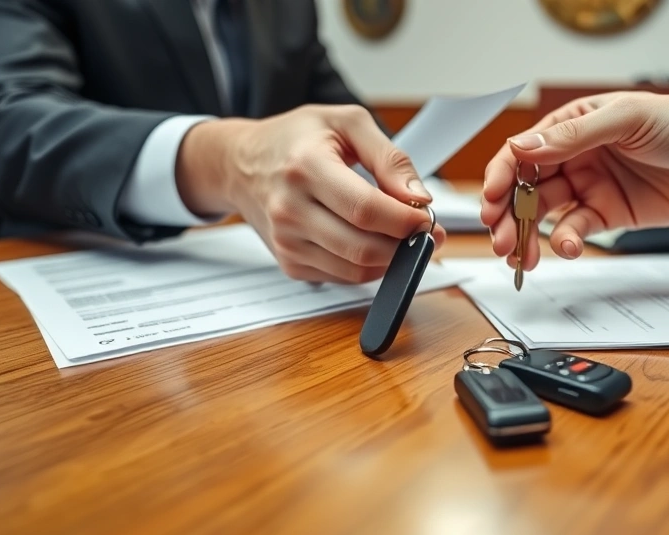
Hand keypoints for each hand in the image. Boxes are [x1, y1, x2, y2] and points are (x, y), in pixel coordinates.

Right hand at [177, 104, 445, 283]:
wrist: (241, 164)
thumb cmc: (296, 138)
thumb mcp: (347, 123)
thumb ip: (389, 158)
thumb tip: (419, 197)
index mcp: (305, 167)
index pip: (365, 209)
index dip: (406, 220)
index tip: (427, 217)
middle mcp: (290, 209)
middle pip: (363, 247)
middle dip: (406, 244)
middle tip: (424, 229)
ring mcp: (287, 242)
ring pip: (357, 269)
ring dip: (392, 258)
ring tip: (402, 235)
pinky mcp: (290, 263)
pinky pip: (344, 276)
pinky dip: (369, 265)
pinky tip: (373, 241)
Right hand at [481, 91, 668, 269]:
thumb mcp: (628, 119)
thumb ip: (573, 136)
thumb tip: (524, 147)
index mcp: (574, 124)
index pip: (523, 151)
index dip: (502, 175)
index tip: (490, 199)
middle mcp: (576, 156)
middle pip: (526, 188)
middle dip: (507, 214)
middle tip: (499, 238)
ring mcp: (590, 187)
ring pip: (545, 215)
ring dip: (528, 234)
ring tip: (519, 256)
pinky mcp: (608, 215)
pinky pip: (575, 231)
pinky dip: (566, 242)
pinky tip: (567, 248)